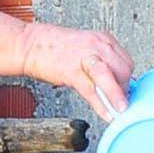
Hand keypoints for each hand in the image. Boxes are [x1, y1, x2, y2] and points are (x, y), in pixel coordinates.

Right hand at [0, 14, 135, 123]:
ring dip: (118, 96)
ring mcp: (85, 57)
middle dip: (123, 88)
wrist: (27, 45)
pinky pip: (92, 90)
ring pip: (111, 77)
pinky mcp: (71, 71)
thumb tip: (113, 81)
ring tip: (122, 110)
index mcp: (102, 38)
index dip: (126, 78)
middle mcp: (97, 44)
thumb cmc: (52, 47)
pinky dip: (101, 104)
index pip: (126, 60)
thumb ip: (100, 61)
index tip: (123, 90)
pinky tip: (106, 114)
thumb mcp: (84, 47)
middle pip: (123, 69)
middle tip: (117, 101)